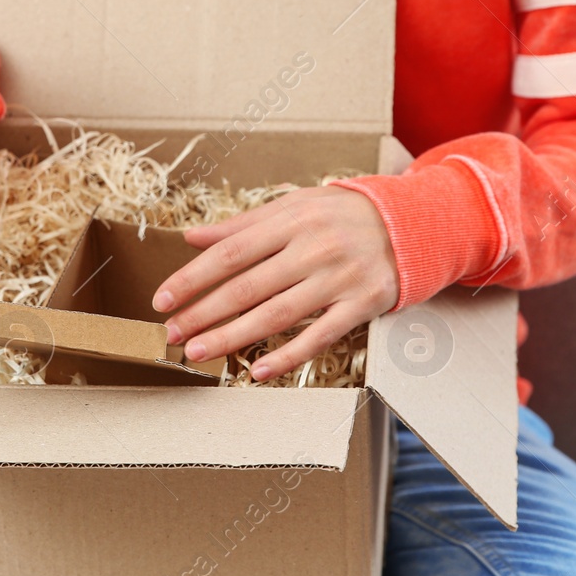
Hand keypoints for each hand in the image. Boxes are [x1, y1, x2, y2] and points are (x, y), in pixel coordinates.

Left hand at [153, 186, 398, 380]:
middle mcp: (314, 248)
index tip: (163, 298)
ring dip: (233, 336)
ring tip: (199, 352)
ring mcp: (339, 278)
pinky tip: (258, 370)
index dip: (193, 277)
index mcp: (292, 219)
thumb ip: (244, 224)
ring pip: (277, 315)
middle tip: (172, 333)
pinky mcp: (362, 305)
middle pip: (248, 286)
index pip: (230, 252)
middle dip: (204, 312)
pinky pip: (320, 336)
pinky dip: (288, 356)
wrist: (412, 223)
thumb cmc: (344, 214)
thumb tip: (193, 237)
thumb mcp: (296, 205)